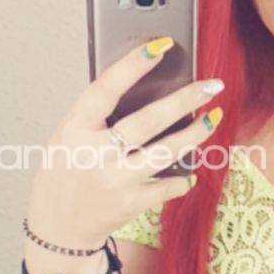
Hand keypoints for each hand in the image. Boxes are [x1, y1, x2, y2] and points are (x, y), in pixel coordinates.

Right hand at [25, 40, 221, 250]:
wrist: (58, 227)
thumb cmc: (64, 174)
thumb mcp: (67, 137)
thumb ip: (96, 116)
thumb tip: (142, 89)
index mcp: (75, 129)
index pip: (107, 89)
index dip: (133, 66)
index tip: (160, 46)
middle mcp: (95, 154)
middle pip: (148, 121)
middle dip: (184, 100)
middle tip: (211, 85)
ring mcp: (115, 181)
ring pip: (165, 152)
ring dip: (196, 134)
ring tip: (215, 118)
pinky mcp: (131, 204)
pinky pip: (167, 187)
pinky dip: (183, 178)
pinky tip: (193, 169)